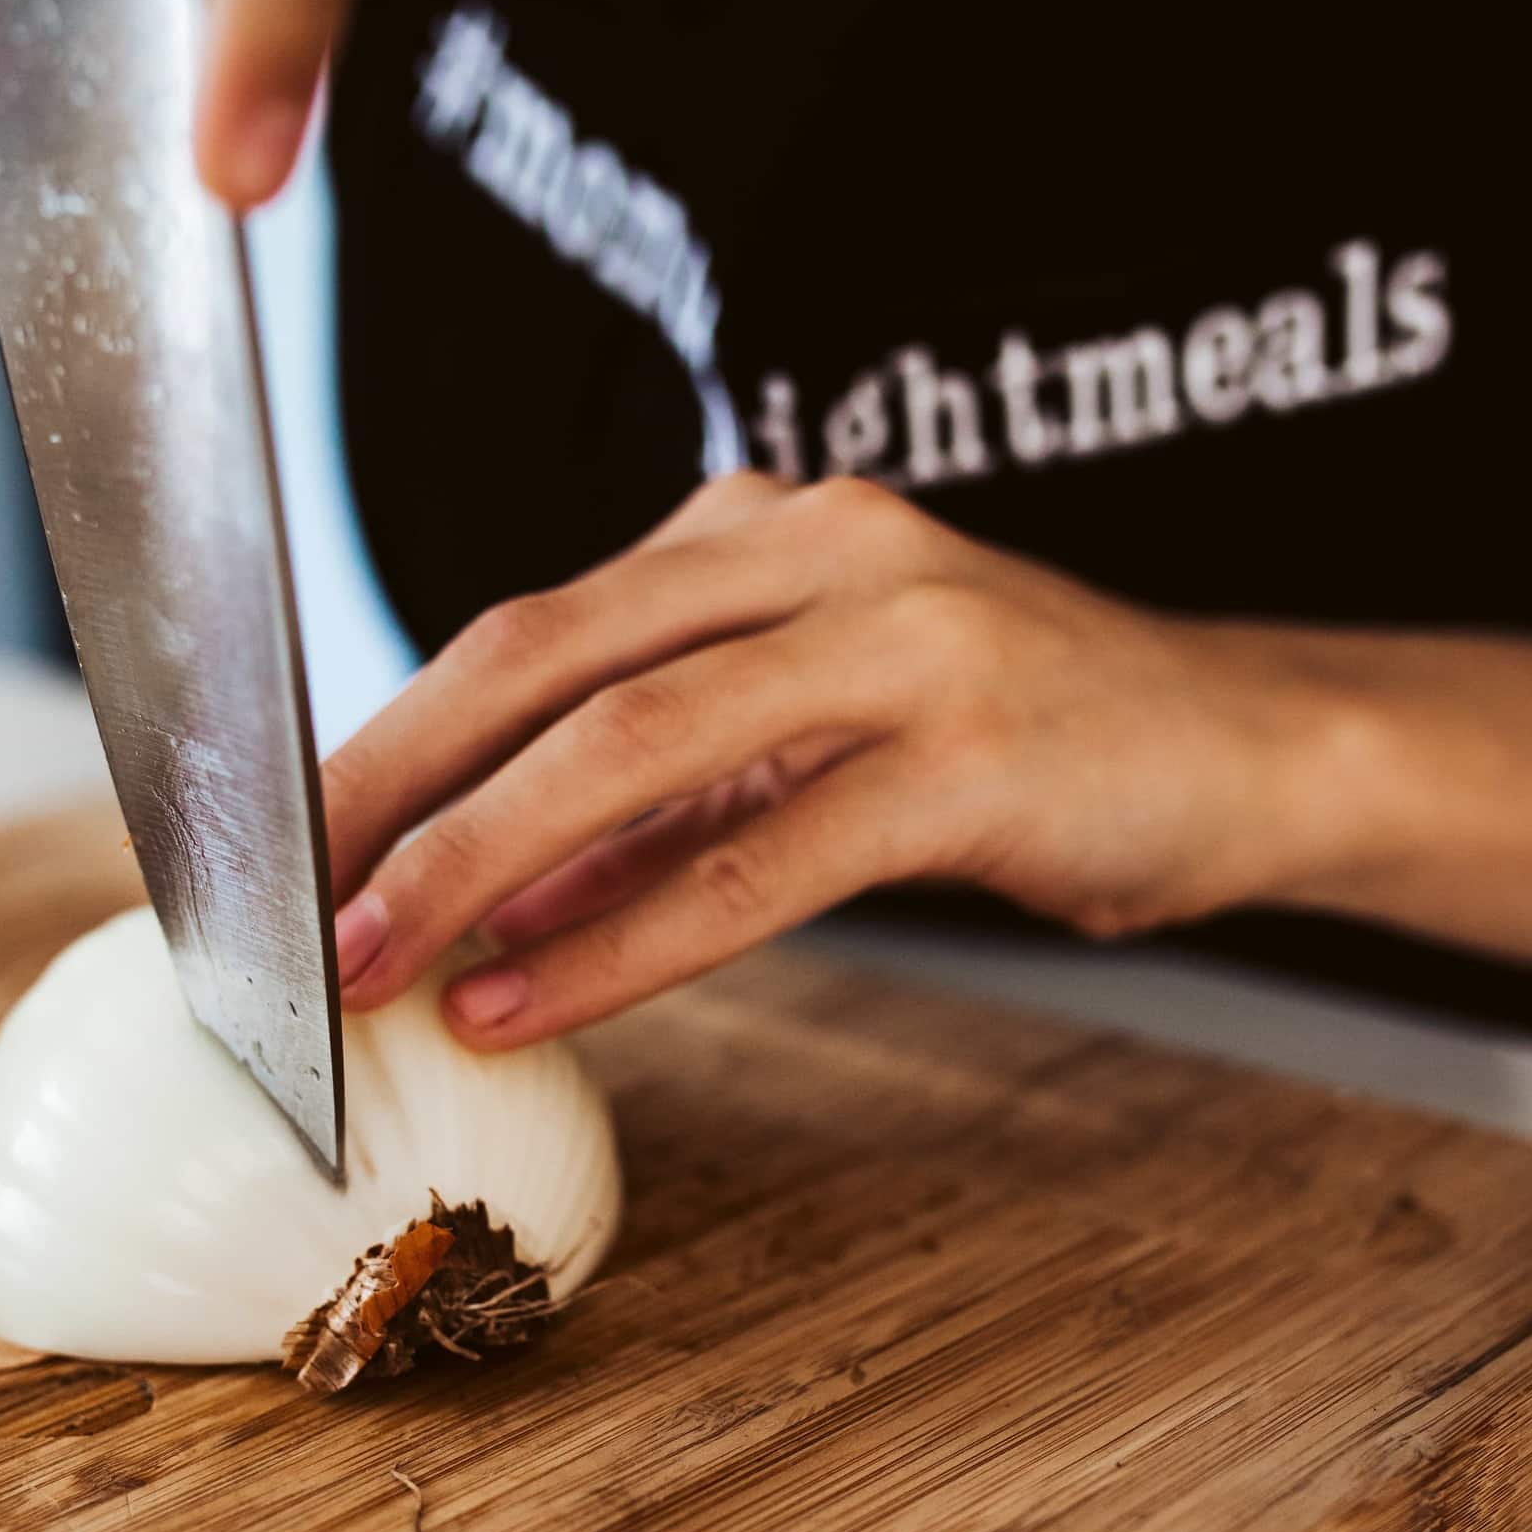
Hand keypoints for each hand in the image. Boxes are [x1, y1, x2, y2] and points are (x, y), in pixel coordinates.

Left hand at [324, 472, 1370, 1045]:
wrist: (1248, 750)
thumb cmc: (1017, 750)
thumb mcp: (813, 749)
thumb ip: (658, 810)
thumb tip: (480, 908)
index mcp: (754, 533)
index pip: (527, 628)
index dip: (387, 736)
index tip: (284, 843)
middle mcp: (814, 549)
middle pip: (543, 662)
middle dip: (392, 791)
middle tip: (286, 908)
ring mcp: (899, 637)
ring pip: (631, 749)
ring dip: (476, 864)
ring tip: (373, 964)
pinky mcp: (969, 751)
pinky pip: (755, 857)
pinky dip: (622, 937)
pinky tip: (528, 998)